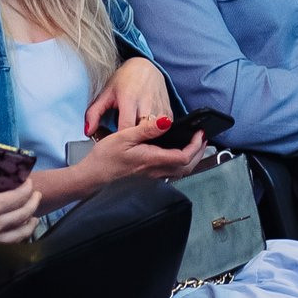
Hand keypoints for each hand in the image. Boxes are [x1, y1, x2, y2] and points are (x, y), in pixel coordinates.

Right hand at [80, 115, 202, 187]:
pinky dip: (181, 162)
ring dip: (192, 158)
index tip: (199, 133)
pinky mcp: (148, 176)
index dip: (195, 146)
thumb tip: (167, 121)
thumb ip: (147, 129)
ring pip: (181, 171)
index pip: (183, 157)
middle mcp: (156, 171)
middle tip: (203, 138)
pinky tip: (177, 152)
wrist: (94, 176)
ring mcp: (153, 176)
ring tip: (194, 144)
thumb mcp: (124, 136)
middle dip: (199, 153)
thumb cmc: (106, 157)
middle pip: (187, 167)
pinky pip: (172, 172)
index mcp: (152, 159)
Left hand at [81, 57, 170, 136]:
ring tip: (137, 140)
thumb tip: (88, 131)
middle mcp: (146, 103)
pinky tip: (148, 134)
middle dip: (134, 141)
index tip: (114, 144)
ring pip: (155, 133)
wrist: (146, 66)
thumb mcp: (106, 93)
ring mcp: (160, 107)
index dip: (120, 139)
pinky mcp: (169, 110)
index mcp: (129, 98)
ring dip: (146, 139)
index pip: (125, 128)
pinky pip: (165, 130)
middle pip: (141, 133)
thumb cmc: (124, 80)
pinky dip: (156, 134)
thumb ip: (94, 113)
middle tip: (126, 144)